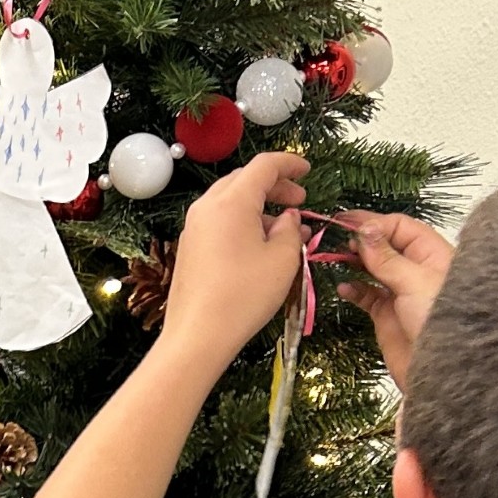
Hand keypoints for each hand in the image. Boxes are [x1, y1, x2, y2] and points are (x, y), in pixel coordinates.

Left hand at [159, 153, 309, 371]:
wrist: (198, 334)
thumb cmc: (245, 294)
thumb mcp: (283, 259)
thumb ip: (292, 229)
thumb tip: (289, 217)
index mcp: (231, 202)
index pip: (263, 166)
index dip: (289, 163)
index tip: (308, 169)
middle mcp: (207, 207)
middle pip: (244, 180)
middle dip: (275, 186)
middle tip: (300, 200)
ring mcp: (194, 227)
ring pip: (231, 202)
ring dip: (260, 207)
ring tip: (288, 229)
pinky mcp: (189, 247)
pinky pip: (220, 222)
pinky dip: (243, 222)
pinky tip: (262, 244)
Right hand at [336, 211, 453, 391]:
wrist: (444, 372)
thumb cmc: (443, 323)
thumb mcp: (414, 282)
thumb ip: (386, 256)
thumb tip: (365, 229)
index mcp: (433, 255)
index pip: (401, 227)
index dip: (374, 223)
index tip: (346, 223)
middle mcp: (417, 271)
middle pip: (385, 245)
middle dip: (361, 240)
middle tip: (336, 238)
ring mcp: (402, 293)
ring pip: (373, 268)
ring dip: (353, 262)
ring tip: (334, 258)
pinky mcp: (389, 315)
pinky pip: (367, 295)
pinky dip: (353, 289)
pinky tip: (344, 288)